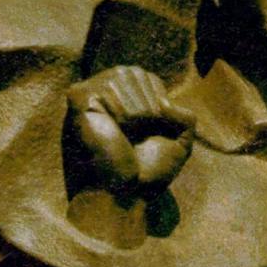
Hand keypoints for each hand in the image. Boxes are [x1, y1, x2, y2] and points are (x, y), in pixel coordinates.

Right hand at [67, 66, 194, 196]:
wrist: (128, 192)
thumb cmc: (151, 169)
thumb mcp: (181, 141)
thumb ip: (186, 117)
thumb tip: (163, 103)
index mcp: (132, 92)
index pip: (152, 80)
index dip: (159, 110)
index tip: (149, 134)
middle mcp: (111, 86)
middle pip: (138, 75)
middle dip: (146, 110)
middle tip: (134, 137)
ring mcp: (93, 91)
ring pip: (123, 79)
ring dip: (132, 114)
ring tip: (123, 134)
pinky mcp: (80, 99)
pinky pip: (107, 88)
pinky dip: (117, 111)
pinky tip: (114, 128)